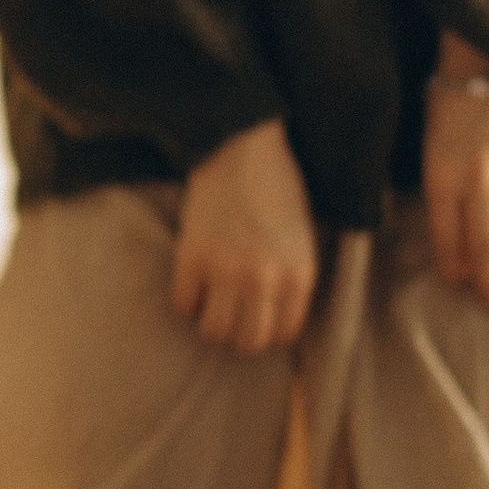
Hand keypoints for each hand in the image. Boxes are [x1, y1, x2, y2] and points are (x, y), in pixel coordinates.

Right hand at [172, 118, 318, 354]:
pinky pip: (184, 302)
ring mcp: (226, 271)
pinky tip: (193, 285)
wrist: (241, 148)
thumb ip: (293, 274)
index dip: (268, 332)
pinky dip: (187, 300)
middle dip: (238, 336)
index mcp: (299, 274)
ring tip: (210, 307)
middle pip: (247, 340)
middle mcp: (265, 280)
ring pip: (213, 330)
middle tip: (232, 319)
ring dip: (210, 323)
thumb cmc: (278, 184)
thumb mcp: (304, 233)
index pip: (283, 333)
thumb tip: (276, 311)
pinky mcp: (192, 258)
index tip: (258, 322)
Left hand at [423, 37, 488, 306]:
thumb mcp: (431, 153)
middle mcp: (479, 178)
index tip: (457, 281)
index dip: (454, 265)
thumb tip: (457, 241)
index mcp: (443, 176)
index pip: (449, 236)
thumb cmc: (449, 112)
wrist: (486, 63)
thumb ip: (444, 195)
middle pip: (487, 243)